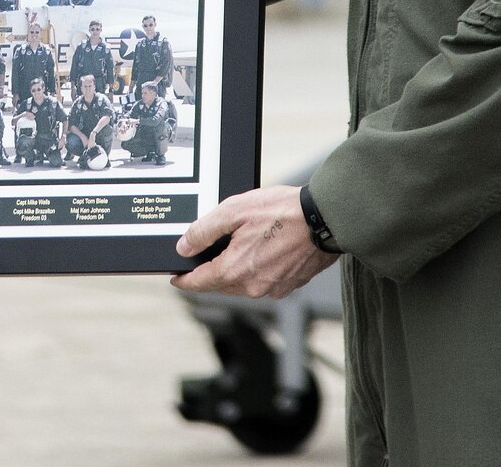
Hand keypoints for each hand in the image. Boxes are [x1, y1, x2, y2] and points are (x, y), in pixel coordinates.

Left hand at [171, 185, 337, 299]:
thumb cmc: (282, 211)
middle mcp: (253, 287)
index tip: (176, 277)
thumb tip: (184, 247)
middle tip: (205, 253)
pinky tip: (261, 249)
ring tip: (237, 245)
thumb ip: (204, 231)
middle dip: (210, 271)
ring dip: (234, 269)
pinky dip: (255, 269)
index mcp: (234, 271)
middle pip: (220, 284)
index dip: (184, 280)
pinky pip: (262, 281)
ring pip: (242, 283)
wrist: (324, 219)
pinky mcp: (289, 285)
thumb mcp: (234, 211)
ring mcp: (273, 289)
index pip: (199, 283)